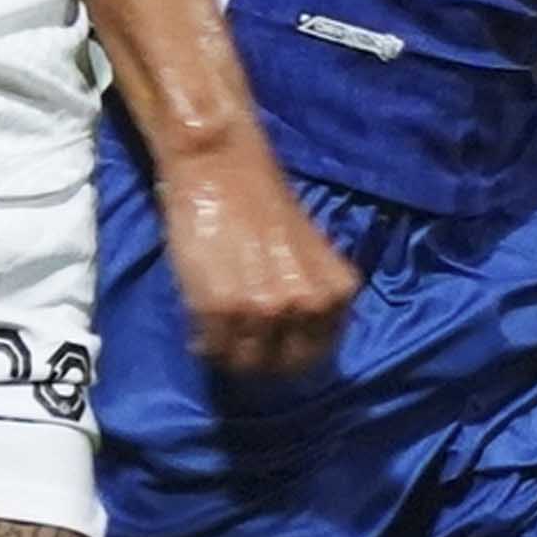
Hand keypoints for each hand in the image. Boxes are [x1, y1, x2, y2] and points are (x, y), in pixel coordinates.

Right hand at [157, 130, 357, 381]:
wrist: (220, 169)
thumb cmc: (265, 206)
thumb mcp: (310, 256)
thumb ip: (310, 298)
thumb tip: (295, 339)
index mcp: (335, 294)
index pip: (316, 356)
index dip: (290, 354)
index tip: (272, 348)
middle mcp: (306, 306)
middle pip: (282, 367)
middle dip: (261, 360)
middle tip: (243, 344)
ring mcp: (263, 310)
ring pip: (244, 363)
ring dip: (229, 352)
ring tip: (219, 331)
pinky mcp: (219, 308)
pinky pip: (211, 348)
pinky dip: (204, 342)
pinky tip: (202, 321)